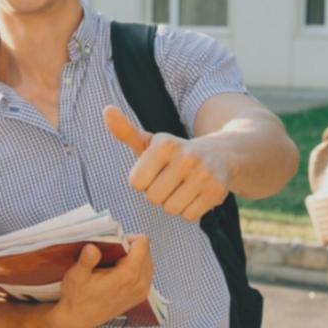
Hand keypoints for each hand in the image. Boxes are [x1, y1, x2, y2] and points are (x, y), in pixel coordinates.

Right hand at [51, 235, 153, 327]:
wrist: (77, 320)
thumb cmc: (76, 297)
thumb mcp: (77, 275)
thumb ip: (87, 260)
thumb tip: (92, 247)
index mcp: (128, 276)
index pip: (142, 244)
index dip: (128, 238)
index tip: (114, 243)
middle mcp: (140, 284)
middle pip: (146, 252)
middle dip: (132, 248)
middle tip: (112, 252)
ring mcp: (142, 292)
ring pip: (148, 263)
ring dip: (135, 258)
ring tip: (115, 262)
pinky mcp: (139, 297)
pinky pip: (146, 275)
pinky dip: (137, 269)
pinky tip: (120, 272)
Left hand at [104, 106, 228, 222]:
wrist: (221, 155)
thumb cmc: (175, 153)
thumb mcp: (150, 142)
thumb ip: (125, 131)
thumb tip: (106, 110)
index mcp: (165, 144)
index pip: (136, 182)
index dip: (143, 181)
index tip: (155, 171)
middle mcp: (186, 157)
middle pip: (153, 197)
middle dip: (158, 193)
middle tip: (170, 181)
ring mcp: (203, 175)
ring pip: (171, 209)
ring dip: (173, 203)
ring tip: (182, 187)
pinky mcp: (216, 192)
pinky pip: (188, 216)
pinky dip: (189, 210)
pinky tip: (195, 194)